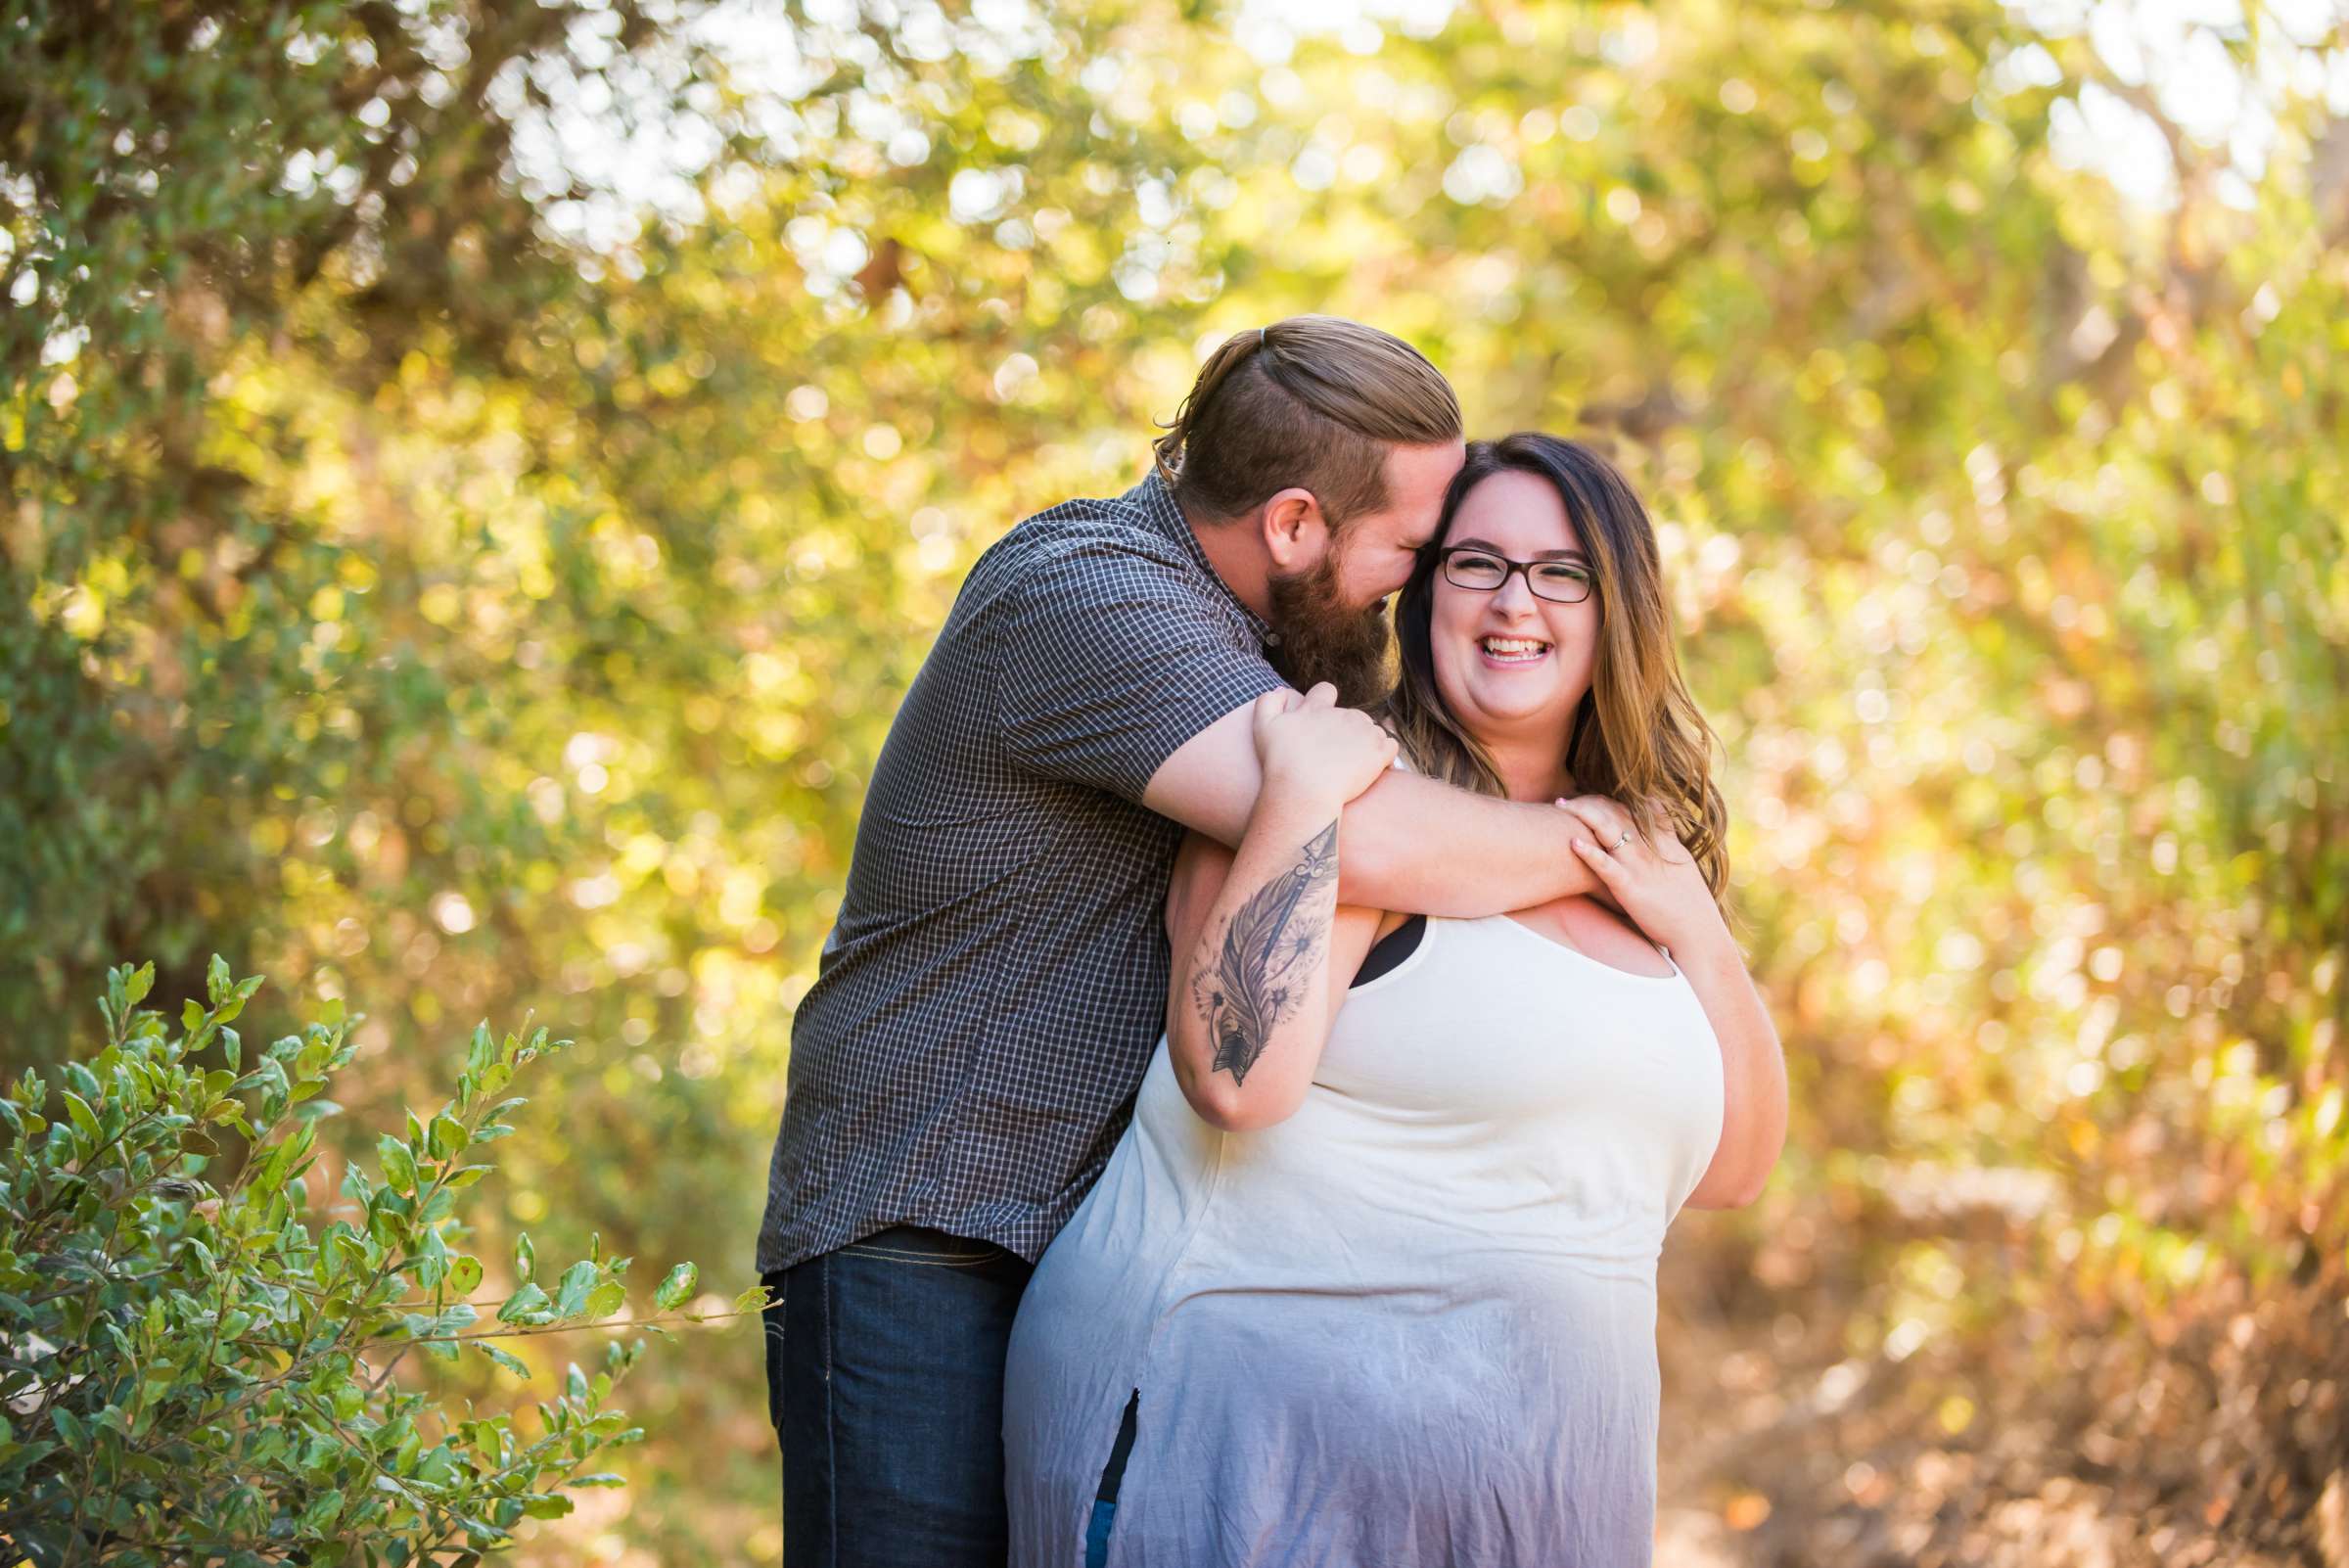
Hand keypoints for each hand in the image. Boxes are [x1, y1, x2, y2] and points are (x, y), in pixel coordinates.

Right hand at [1252, 682, 1398, 807]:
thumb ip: (1268, 702)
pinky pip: (1391, 746)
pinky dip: (1385, 757)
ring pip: (1373, 731)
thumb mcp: (1263, 727)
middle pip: (1353, 716)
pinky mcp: (1379, 752)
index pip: (1326, 690)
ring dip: (1366, 745)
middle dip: (1348, 731)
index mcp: (1317, 708)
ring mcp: (1363, 732)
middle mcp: (1342, 715)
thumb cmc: (1280, 764)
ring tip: (1353, 768)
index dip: (1327, 703)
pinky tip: (1372, 771)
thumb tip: (1279, 689)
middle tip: (1336, 757)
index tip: (1323, 724)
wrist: (1303, 791)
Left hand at [1555, 794, 1723, 955]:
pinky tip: (1573, 843)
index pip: (1629, 808)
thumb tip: (1655, 806)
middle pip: (1614, 812)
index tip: (1586, 797)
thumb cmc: (1689, 899)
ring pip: (1608, 830)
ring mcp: (1637, 866)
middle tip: (1563, 801)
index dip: (1605, 800)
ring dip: (1583, 815)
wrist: (1697, 931)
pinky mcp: (1630, 887)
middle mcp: (1647, 847)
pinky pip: (1606, 867)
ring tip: (1561, 807)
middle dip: (1588, 802)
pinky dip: (1590, 854)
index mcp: (1659, 839)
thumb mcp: (1681, 857)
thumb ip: (1666, 831)